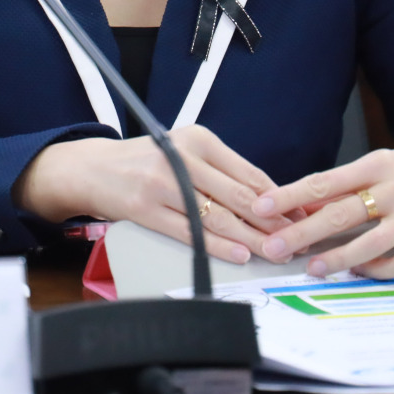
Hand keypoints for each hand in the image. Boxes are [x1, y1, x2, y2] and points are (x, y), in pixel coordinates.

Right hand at [14, 126, 292, 263]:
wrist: (92, 168)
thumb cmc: (146, 163)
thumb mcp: (184, 152)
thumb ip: (221, 172)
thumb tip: (269, 200)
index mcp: (199, 139)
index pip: (249, 173)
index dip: (279, 198)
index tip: (301, 216)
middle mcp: (182, 156)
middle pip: (239, 195)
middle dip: (273, 222)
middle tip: (298, 240)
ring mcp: (163, 183)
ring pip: (219, 216)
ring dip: (253, 238)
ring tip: (277, 252)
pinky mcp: (145, 208)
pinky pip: (190, 232)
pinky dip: (218, 246)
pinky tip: (240, 254)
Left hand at [248, 136, 393, 278]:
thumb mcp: (385, 163)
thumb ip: (348, 184)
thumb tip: (305, 204)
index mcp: (378, 164)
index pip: (324, 181)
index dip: (289, 196)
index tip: (261, 207)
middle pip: (341, 214)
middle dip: (303, 232)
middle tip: (275, 247)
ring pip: (370, 243)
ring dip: (337, 258)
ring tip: (313, 268)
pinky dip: (377, 270)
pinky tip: (360, 271)